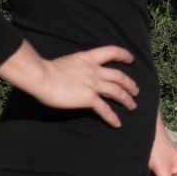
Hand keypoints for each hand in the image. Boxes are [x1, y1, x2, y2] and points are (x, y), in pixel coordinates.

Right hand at [0, 41, 137, 127]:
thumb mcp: (66, 62)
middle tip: (136, 91)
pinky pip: (105, 109)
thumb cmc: (45, 70)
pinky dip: (112, 117)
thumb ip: (76, 67)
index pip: (111, 52)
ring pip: (117, 91)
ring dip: (127, 100)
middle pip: (119, 76)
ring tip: (132, 106)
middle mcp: (94, 70)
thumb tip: (76, 73)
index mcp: (87, 58)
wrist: (41, 76)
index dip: (124, 55)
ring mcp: (93, 84)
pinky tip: (117, 123)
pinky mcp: (89, 98)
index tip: (131, 59)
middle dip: (130, 84)